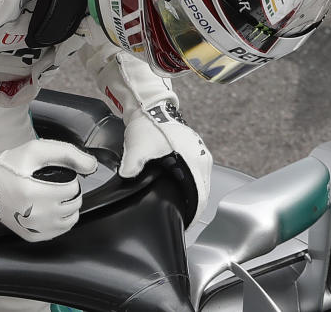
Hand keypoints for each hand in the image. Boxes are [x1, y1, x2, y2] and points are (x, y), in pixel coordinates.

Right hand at [0, 140, 96, 241]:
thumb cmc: (10, 166)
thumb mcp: (37, 150)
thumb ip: (68, 154)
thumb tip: (91, 165)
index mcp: (35, 193)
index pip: (73, 189)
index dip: (71, 180)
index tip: (60, 176)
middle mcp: (34, 214)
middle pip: (73, 205)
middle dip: (71, 193)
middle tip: (58, 185)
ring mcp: (34, 228)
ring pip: (70, 220)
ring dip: (69, 207)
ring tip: (56, 197)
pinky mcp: (32, 236)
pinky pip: (59, 231)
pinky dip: (60, 220)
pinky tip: (51, 209)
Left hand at [120, 101, 211, 221]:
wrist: (150, 106)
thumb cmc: (148, 124)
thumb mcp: (138, 147)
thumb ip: (132, 164)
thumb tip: (127, 175)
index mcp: (195, 160)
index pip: (201, 197)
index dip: (194, 214)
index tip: (186, 224)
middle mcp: (202, 157)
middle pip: (202, 192)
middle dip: (192, 207)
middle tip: (180, 219)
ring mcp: (200, 152)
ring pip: (200, 183)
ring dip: (191, 196)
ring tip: (179, 207)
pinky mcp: (194, 150)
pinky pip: (196, 174)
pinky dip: (190, 185)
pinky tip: (178, 189)